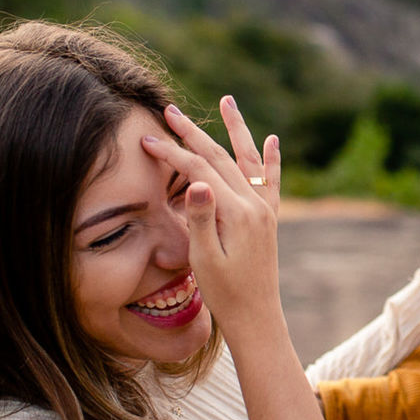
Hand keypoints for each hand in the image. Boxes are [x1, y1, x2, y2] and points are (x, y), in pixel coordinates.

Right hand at [141, 97, 282, 336]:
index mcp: (237, 213)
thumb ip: (200, 218)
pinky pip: (272, 181)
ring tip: (228, 100)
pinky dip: (271, 159)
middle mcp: (256, 205)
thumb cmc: (225, 293)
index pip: (200, 171)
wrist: (257, 318)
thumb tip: (196, 182)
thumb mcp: (204, 259)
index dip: (172, 154)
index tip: (147, 140)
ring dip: (236, 129)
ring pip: (248, 159)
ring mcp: (265, 210)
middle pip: (221, 158)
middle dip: (193, 133)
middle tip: (170, 110)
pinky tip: (272, 140)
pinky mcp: (269, 219)